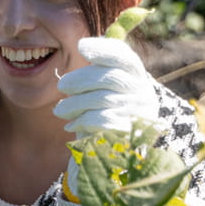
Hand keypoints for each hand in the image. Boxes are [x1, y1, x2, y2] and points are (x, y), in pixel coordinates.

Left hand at [53, 37, 160, 198]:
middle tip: (62, 86)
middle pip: (110, 78)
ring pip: (103, 99)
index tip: (81, 46)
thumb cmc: (104, 119)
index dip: (104, 49)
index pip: (125, 58)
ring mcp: (140, 116)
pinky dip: (82, 121)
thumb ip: (99, 71)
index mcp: (139, 80)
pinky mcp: (131, 136)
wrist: (113, 160)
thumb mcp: (104, 93)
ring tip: (60, 111)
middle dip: (81, 79)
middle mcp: (145, 95)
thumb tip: (83, 45)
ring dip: (75, 104)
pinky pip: (102, 121)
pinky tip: (72, 125)